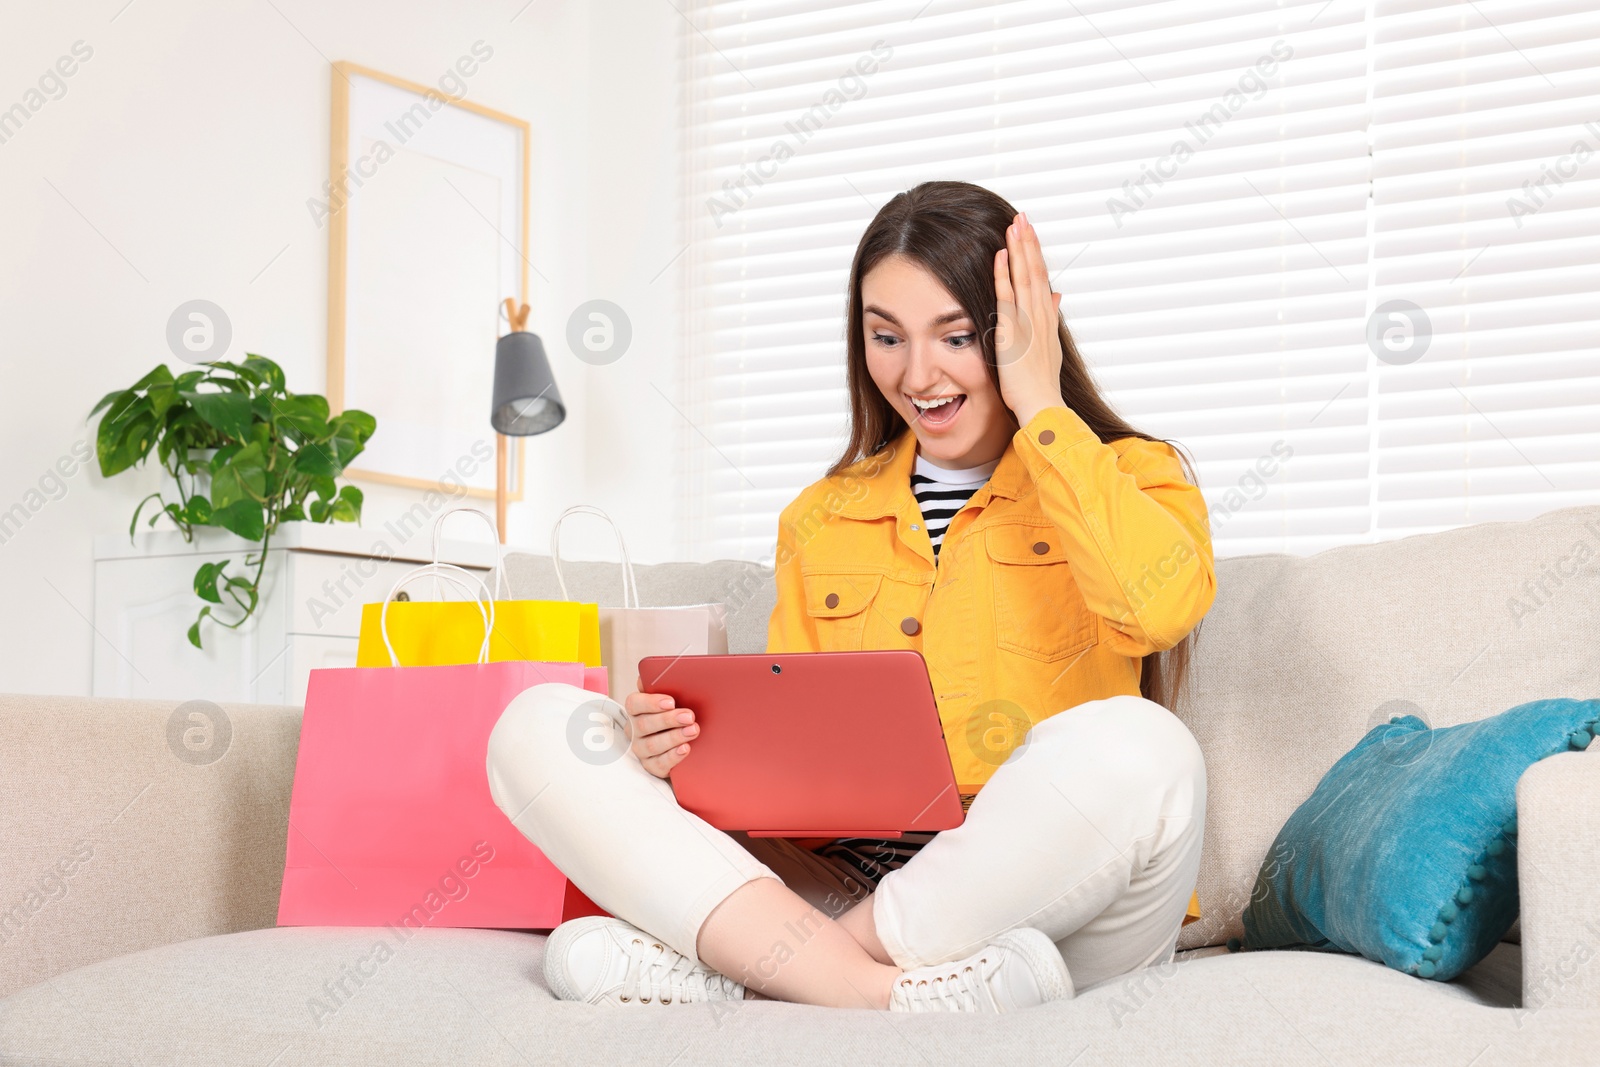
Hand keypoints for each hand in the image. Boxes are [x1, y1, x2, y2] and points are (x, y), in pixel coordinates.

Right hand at [624, 687, 697, 777]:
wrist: (689, 742)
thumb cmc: (676, 715)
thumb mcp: (672, 699)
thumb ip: (663, 686)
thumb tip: (652, 673)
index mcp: (636, 710)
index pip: (634, 704)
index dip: (651, 702)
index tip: (671, 701)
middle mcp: (635, 730)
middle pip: (645, 725)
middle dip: (669, 720)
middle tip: (689, 716)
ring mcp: (641, 750)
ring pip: (652, 745)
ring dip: (674, 737)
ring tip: (693, 730)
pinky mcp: (651, 766)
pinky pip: (658, 764)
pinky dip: (672, 757)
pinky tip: (685, 749)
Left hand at [992, 211, 1065, 426]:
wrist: (1042, 406)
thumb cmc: (1041, 386)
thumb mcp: (1049, 348)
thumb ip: (1052, 319)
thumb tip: (1057, 296)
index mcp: (1047, 320)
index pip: (1041, 280)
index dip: (1036, 255)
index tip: (1030, 233)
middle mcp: (1041, 316)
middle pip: (1036, 271)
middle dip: (1029, 243)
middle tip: (1023, 216)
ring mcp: (1028, 322)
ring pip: (1025, 278)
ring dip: (1020, 249)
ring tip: (1016, 224)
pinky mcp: (1013, 332)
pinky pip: (1008, 297)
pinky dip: (1005, 274)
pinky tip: (1001, 254)